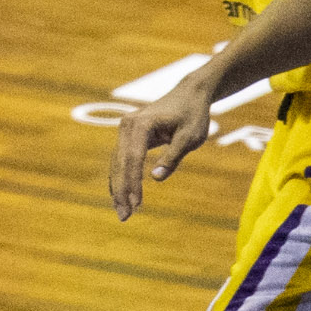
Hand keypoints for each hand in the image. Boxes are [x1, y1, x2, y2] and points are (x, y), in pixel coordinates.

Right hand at [110, 77, 220, 218]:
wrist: (190, 94)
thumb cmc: (192, 115)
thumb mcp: (189, 137)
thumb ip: (172, 157)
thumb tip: (155, 179)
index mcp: (140, 124)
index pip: (133, 158)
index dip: (133, 183)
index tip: (137, 204)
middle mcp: (126, 125)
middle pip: (120, 163)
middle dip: (121, 191)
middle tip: (125, 216)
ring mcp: (125, 130)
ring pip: (117, 164)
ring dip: (119, 188)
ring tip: (123, 212)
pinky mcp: (128, 136)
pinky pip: (121, 160)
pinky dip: (121, 179)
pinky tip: (121, 197)